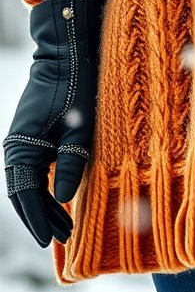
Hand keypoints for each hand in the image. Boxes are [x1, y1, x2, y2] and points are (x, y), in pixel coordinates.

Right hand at [3, 0, 101, 246]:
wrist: (68, 51)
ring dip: (44, 203)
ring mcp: (25, 139)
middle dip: (41, 216)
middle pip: (24, 192)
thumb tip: (62, 198)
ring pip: (29, 182)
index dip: (37, 219)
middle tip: (65, 237)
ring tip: (66, 225)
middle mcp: (17, 145)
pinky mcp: (36, 133)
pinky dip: (46, 185)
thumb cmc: (76, 84)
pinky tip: (62, 197)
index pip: (24, 194)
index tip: (49, 240)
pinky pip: (36, 168)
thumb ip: (71, 162)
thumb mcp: (80, 126)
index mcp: (21, 146)